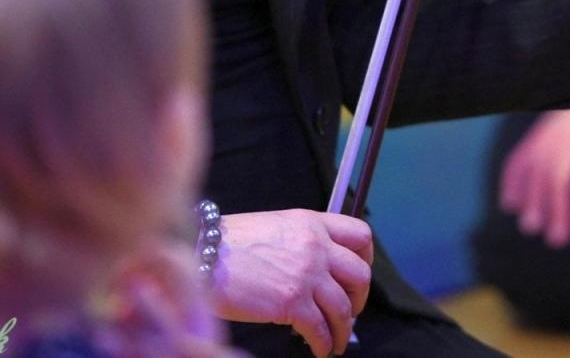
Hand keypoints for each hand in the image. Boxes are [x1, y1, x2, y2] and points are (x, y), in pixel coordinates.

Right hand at [210, 209, 373, 357]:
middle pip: (360, 274)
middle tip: (349, 312)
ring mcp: (306, 274)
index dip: (366, 259)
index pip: (360, 235)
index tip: (357, 276)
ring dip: (343, 329)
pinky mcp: (292, 303)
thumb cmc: (227, 244)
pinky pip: (320, 329)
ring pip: (343, 307)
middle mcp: (315, 246)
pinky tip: (320, 349)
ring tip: (336, 341)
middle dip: (359, 299)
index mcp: (311, 223)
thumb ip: (299, 242)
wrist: (203, 256)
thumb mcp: (273, 227)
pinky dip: (324, 343)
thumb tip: (313, 268)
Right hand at [499, 102, 569, 247]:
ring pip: (535, 174)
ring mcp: (545, 142)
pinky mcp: (532, 142)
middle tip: (558, 240)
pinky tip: (511, 206)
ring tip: (531, 228)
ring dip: (532, 202)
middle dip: (557, 211)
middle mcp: (567, 144)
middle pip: (559, 180)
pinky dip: (510, 182)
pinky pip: (516, 161)